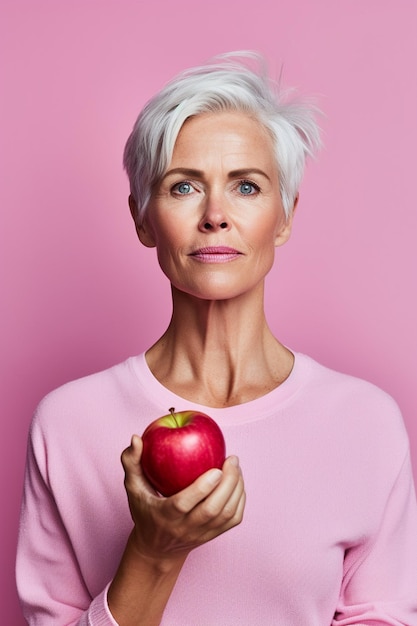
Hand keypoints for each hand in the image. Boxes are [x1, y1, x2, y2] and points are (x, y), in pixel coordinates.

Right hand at [121, 435, 245, 563]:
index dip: (202, 488)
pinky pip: (233, 520)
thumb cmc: (145, 510)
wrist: (157, 548)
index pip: (184, 504)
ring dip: (236, 489)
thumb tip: (136, 438)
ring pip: (226, 515)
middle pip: (212, 510)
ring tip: (236, 467)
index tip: (215, 468)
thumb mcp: (133, 488)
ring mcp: (201, 534)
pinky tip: (238, 481)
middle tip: (232, 459)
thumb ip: (131, 462)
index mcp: (164, 516)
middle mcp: (184, 528)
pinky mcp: (213, 536)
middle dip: (228, 484)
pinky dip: (240, 500)